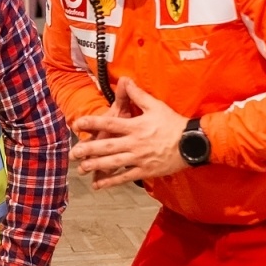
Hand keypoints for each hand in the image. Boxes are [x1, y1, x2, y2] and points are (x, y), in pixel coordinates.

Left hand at [72, 78, 190, 187]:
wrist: (192, 143)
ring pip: (113, 163)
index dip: (92, 123)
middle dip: (88, 150)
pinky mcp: (145, 171)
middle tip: (72, 153)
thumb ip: (138, 95)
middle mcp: (134, 143)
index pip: (110, 124)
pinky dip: (111, 181)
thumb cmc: (174, 123)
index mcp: (135, 126)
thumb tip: (126, 80)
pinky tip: (98, 184)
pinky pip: (125, 177)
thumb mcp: (156, 106)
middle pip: (106, 147)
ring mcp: (139, 159)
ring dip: (96, 166)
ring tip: (81, 168)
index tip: (77, 124)